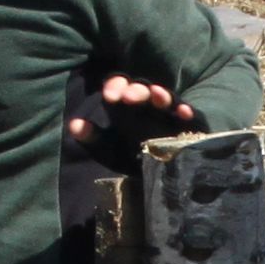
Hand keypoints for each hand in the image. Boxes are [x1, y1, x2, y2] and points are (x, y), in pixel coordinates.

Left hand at [68, 76, 185, 150]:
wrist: (155, 178)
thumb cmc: (131, 157)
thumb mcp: (109, 150)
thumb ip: (92, 138)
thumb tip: (73, 125)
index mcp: (129, 106)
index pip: (122, 87)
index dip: (116, 85)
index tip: (109, 95)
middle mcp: (149, 106)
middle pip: (144, 90)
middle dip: (137, 90)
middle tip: (129, 97)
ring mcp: (170, 115)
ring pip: (167, 99)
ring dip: (162, 95)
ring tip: (156, 95)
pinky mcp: (189, 127)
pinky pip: (192, 117)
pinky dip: (188, 112)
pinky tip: (184, 112)